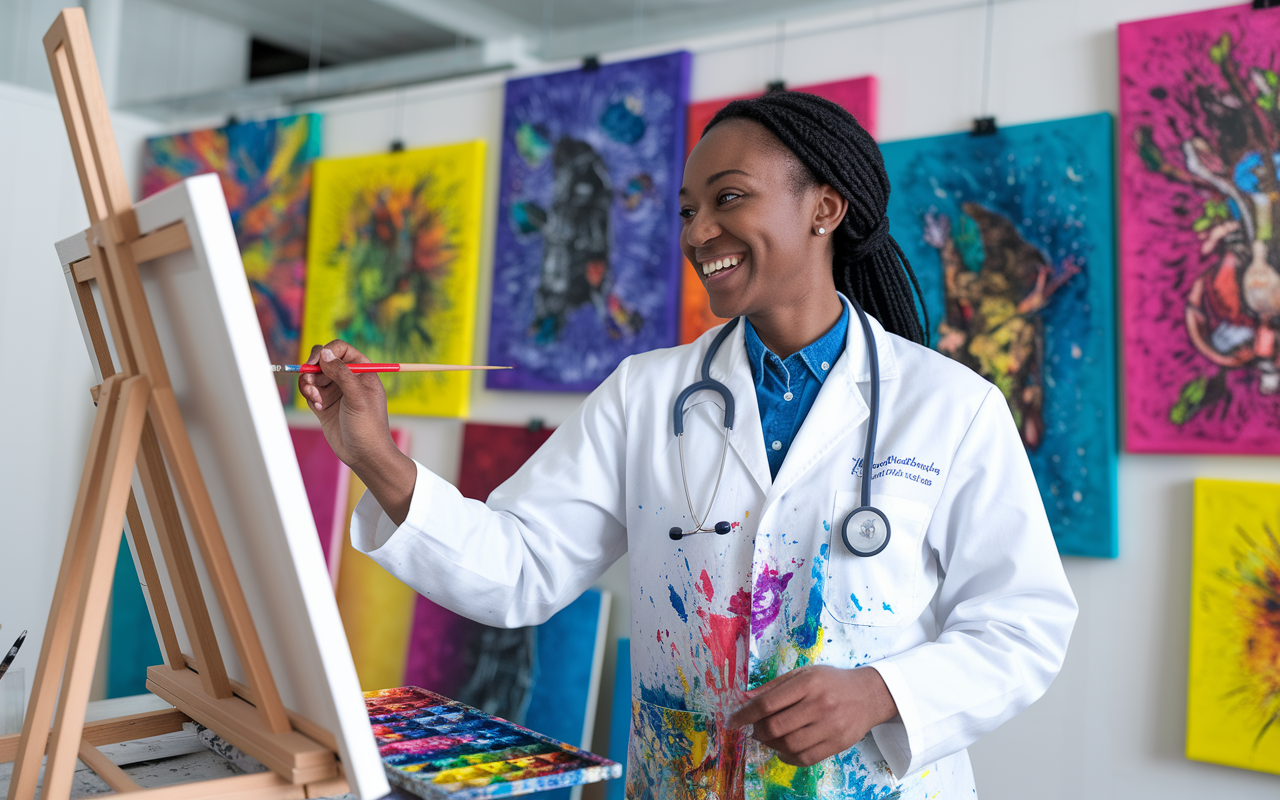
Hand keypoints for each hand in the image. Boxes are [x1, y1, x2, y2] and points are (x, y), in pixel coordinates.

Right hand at [298, 340, 416, 524]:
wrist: (364, 454)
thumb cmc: (368, 425)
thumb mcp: (357, 396)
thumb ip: (341, 372)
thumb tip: (324, 353)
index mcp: (362, 371)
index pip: (340, 349)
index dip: (327, 351)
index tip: (317, 362)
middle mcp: (347, 378)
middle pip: (322, 360)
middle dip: (313, 369)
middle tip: (311, 382)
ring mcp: (334, 391)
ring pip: (313, 375)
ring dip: (309, 384)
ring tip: (316, 399)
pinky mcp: (323, 404)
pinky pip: (309, 390)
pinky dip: (308, 395)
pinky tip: (318, 407)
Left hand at [728, 665, 897, 767]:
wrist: (869, 695)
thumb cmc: (831, 682)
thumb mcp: (804, 674)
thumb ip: (774, 686)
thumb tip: (745, 699)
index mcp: (808, 682)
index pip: (768, 703)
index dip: (745, 714)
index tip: (732, 720)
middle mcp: (820, 704)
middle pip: (776, 727)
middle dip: (757, 731)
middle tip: (754, 729)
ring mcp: (830, 726)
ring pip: (789, 745)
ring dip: (772, 745)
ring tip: (770, 737)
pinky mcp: (838, 743)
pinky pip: (805, 758)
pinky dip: (788, 757)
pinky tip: (784, 749)